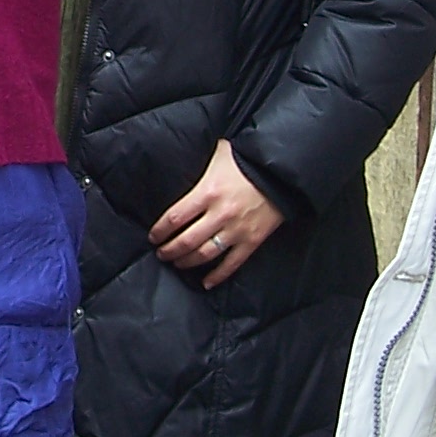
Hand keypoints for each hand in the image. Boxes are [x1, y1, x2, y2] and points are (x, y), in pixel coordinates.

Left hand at [152, 140, 286, 288]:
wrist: (282, 172)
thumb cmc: (248, 160)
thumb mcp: (220, 154)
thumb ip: (201, 164)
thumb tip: (182, 157)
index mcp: (207, 192)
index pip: (175, 218)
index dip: (160, 231)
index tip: (153, 237)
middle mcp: (220, 214)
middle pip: (186, 241)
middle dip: (169, 250)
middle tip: (161, 254)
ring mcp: (236, 230)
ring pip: (205, 254)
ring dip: (187, 262)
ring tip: (177, 263)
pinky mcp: (252, 240)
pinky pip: (232, 264)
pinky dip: (217, 276)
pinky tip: (206, 282)